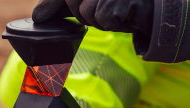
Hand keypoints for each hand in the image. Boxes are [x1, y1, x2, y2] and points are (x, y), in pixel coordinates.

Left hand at [32, 0, 153, 35]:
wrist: (153, 11)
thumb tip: (37, 17)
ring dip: (100, 20)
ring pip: (87, 13)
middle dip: (86, 14)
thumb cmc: (118, 6)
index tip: (38, 18)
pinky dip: (112, 23)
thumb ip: (61, 7)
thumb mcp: (88, 4)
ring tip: (116, 12)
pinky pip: (103, 19)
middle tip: (105, 10)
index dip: (51, 6)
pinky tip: (124, 15)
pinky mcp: (123, 0)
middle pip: (74, 3)